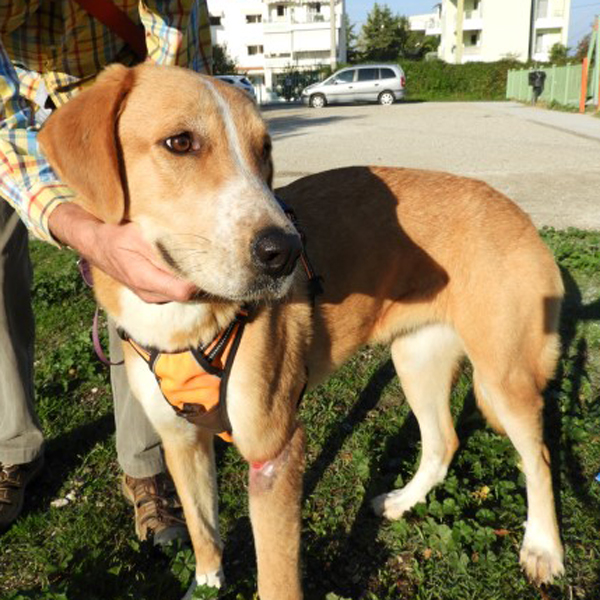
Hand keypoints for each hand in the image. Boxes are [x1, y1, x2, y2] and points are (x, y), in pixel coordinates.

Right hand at [48, 203, 196, 302]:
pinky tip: (183, 264)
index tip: (208, 262)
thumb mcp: (137, 235)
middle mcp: (150, 294)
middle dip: (198, 278)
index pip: (184, 291)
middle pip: (186, 294)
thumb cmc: (115, 236)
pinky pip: (174, 289)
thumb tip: (188, 251)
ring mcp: (152, 296)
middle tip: (208, 259)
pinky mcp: (153, 292)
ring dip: (190, 278)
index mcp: (146, 280)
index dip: (199, 279)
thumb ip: (162, 246)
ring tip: (196, 259)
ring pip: (182, 293)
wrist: (95, 244)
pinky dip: (181, 278)